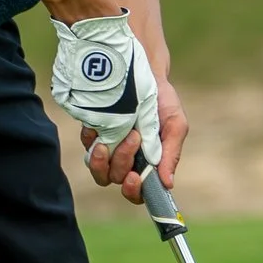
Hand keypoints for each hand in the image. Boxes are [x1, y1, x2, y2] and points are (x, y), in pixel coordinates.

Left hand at [50, 11, 164, 192]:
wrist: (141, 71)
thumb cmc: (162, 100)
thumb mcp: (175, 124)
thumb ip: (171, 154)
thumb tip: (168, 184)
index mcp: (147, 163)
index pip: (138, 192)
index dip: (134, 192)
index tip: (135, 177)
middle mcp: (126, 160)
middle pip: (115, 179)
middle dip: (122, 163)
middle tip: (132, 137)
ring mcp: (108, 148)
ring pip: (98, 168)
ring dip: (102, 158)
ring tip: (107, 138)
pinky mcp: (94, 133)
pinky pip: (87, 146)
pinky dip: (93, 138)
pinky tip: (100, 124)